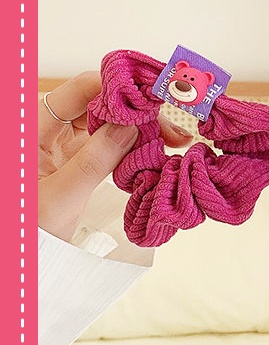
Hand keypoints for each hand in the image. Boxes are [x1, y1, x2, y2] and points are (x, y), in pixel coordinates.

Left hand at [38, 72, 192, 241]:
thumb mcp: (60, 196)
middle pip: (101, 102)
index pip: (82, 89)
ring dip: (141, 129)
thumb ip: (94, 160)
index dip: (119, 87)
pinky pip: (110, 143)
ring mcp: (64, 143)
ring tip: (173, 140)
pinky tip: (156, 152)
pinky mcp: (77, 159)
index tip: (153, 98)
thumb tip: (129, 128)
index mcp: (35, 125)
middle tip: (173, 127)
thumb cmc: (26, 228)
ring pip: (110, 122)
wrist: (20, 257)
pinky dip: (134, 147)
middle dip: (139, 111)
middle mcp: (51, 127)